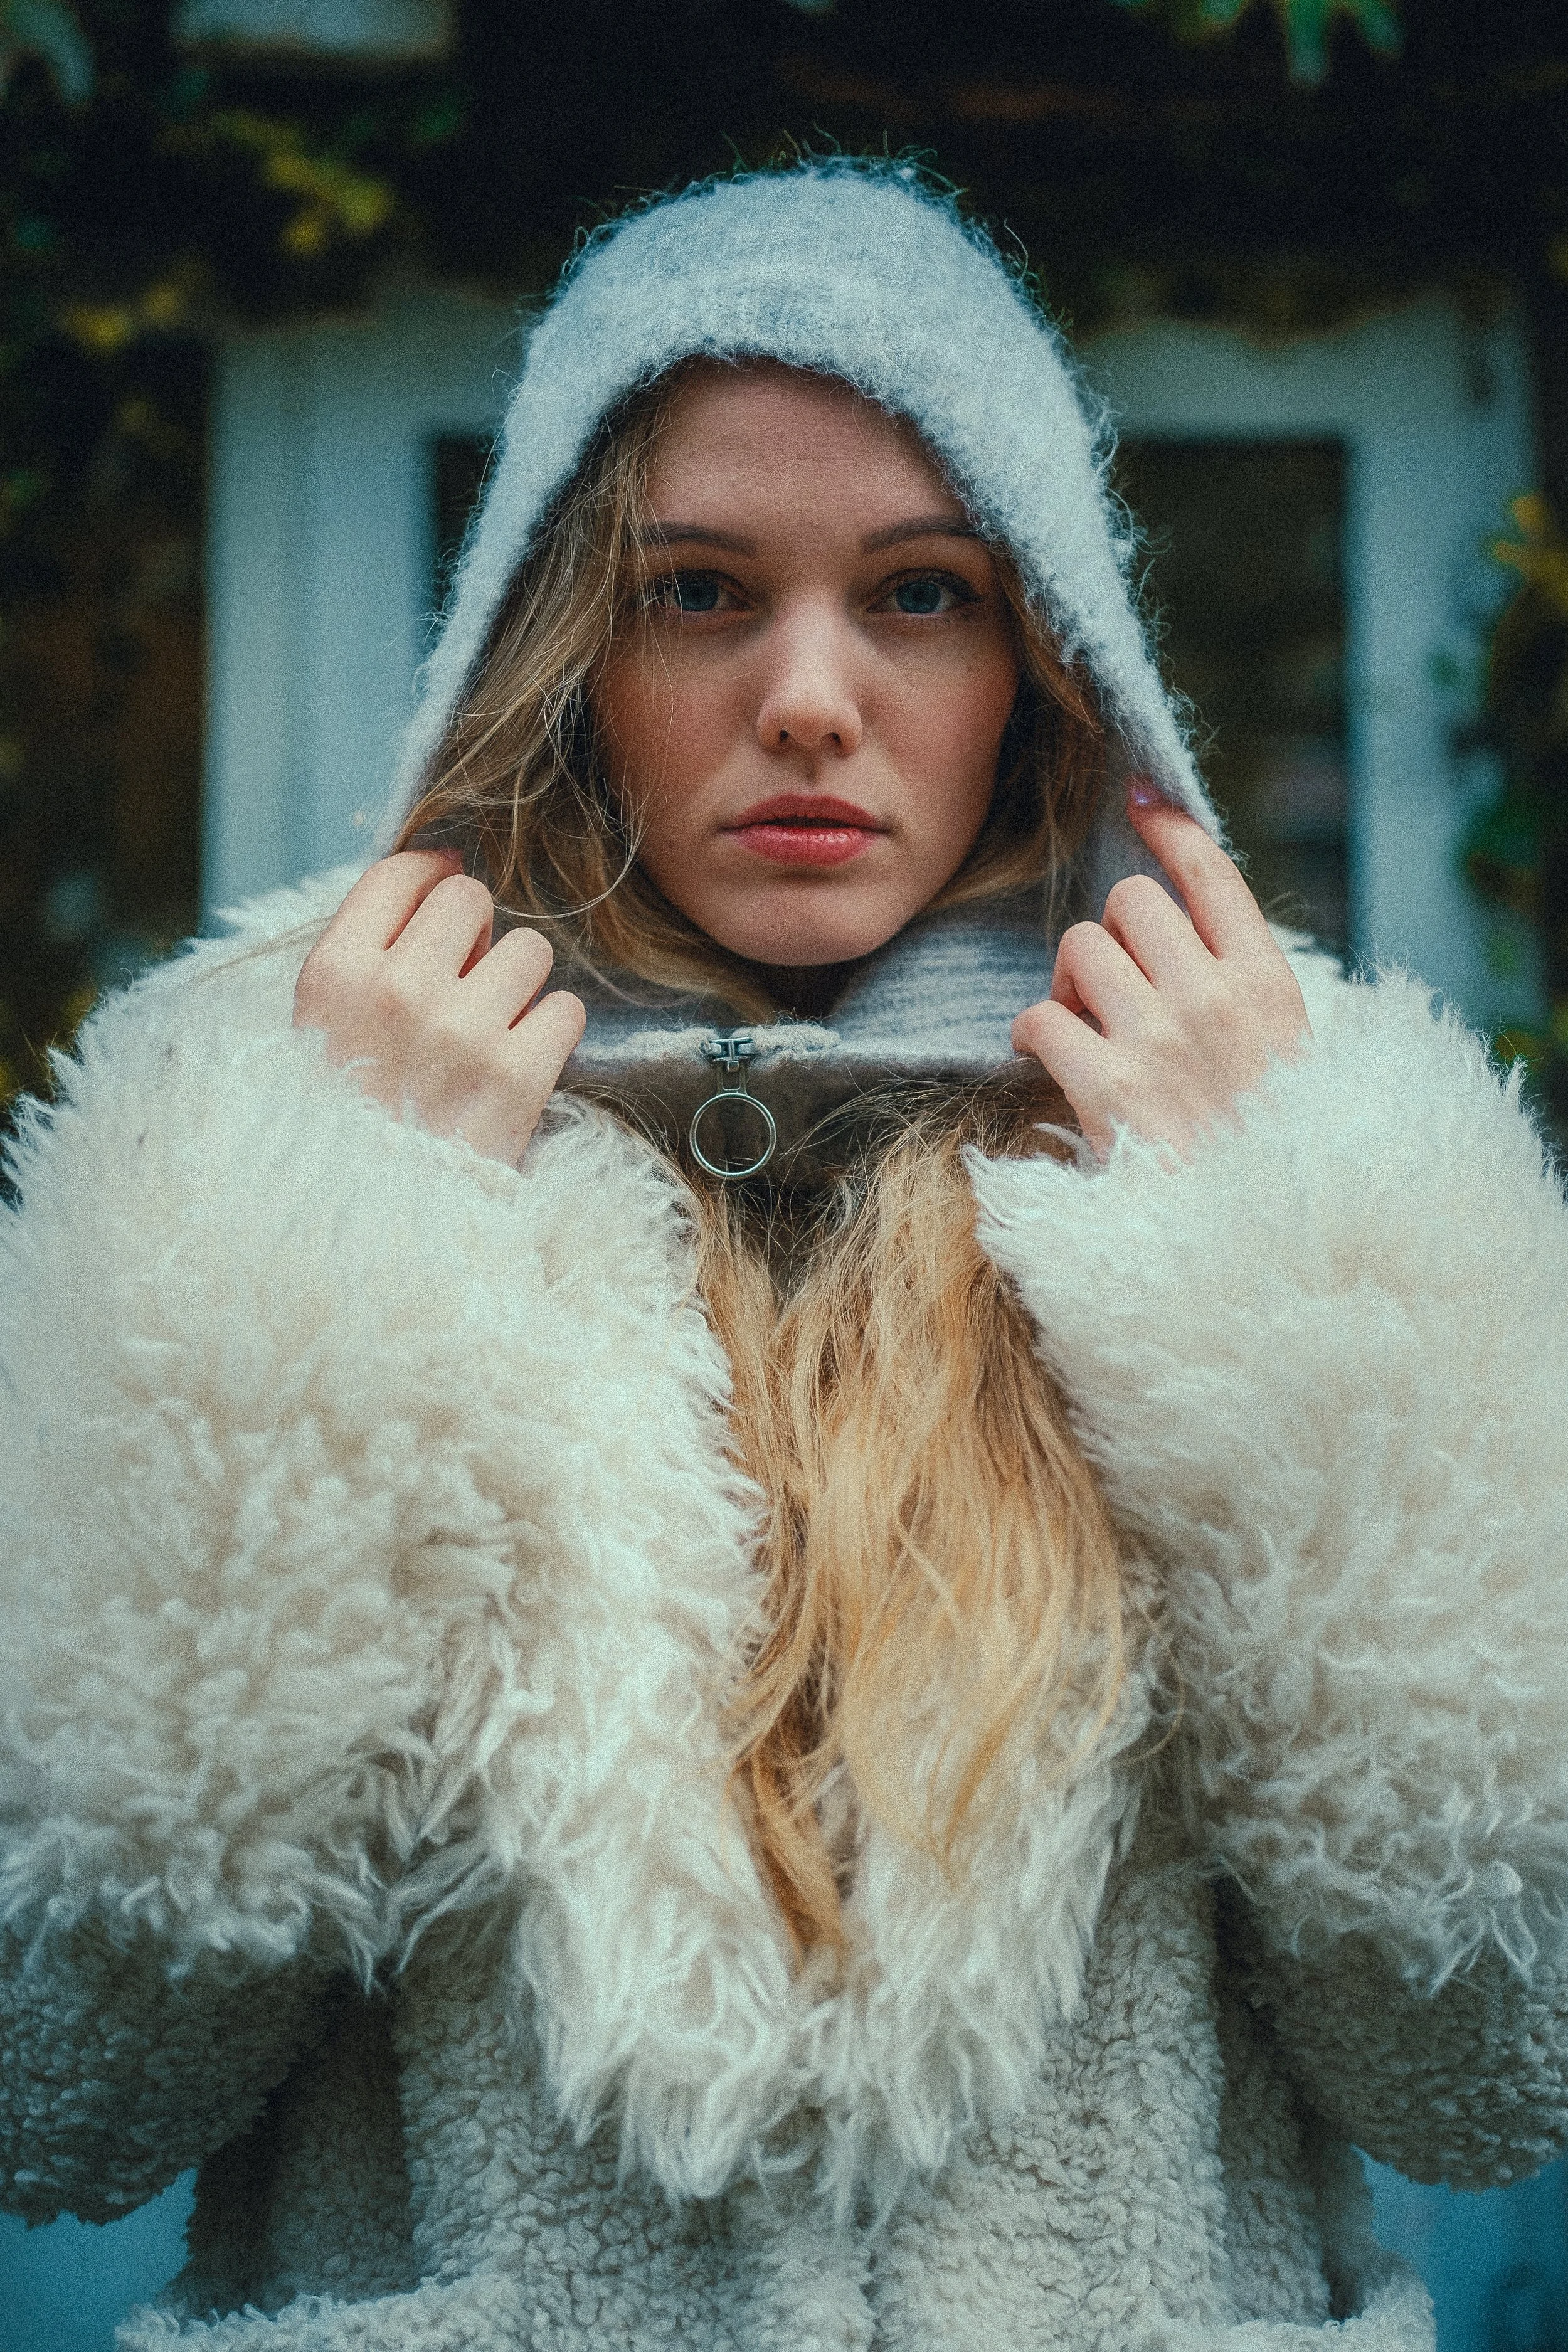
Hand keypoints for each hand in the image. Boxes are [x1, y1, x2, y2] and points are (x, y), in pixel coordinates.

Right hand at [293, 850, 586, 1166]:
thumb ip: (369, 957)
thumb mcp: (319, 1032)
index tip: (441, 895)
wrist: (365, 1228)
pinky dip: (552, 1033)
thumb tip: (446, 873)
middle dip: (476, 933)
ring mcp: (460, 1033)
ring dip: (520, 983)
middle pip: (469, 898)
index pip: (399, 874)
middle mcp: (396, 992)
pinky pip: (566, 1010)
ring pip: (530, 949)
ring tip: (492, 1028)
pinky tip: (521, 1061)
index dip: (430, 875)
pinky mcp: (518, 1077)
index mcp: (334, 977)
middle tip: (464, 980)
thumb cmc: (345, 1124)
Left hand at [1011, 781, 1311, 1160]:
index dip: (1169, 828)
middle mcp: (1215, 998)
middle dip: (1112, 932)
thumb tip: (1188, 932)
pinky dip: (1031, 1033)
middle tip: (1110, 986)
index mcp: (1269, 985)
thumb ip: (1244, 994)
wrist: (1270, 1241)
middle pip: (1132, 899)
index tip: (1141, 803)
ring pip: (1081, 945)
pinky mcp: (1106, 1086)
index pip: (1213, 873)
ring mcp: (1159, 1039)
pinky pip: (1040, 1017)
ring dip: (1068, 979)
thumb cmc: (1271, 1153)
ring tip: (1083, 1025)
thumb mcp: (1288, 1058)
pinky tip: (1043, 1058)